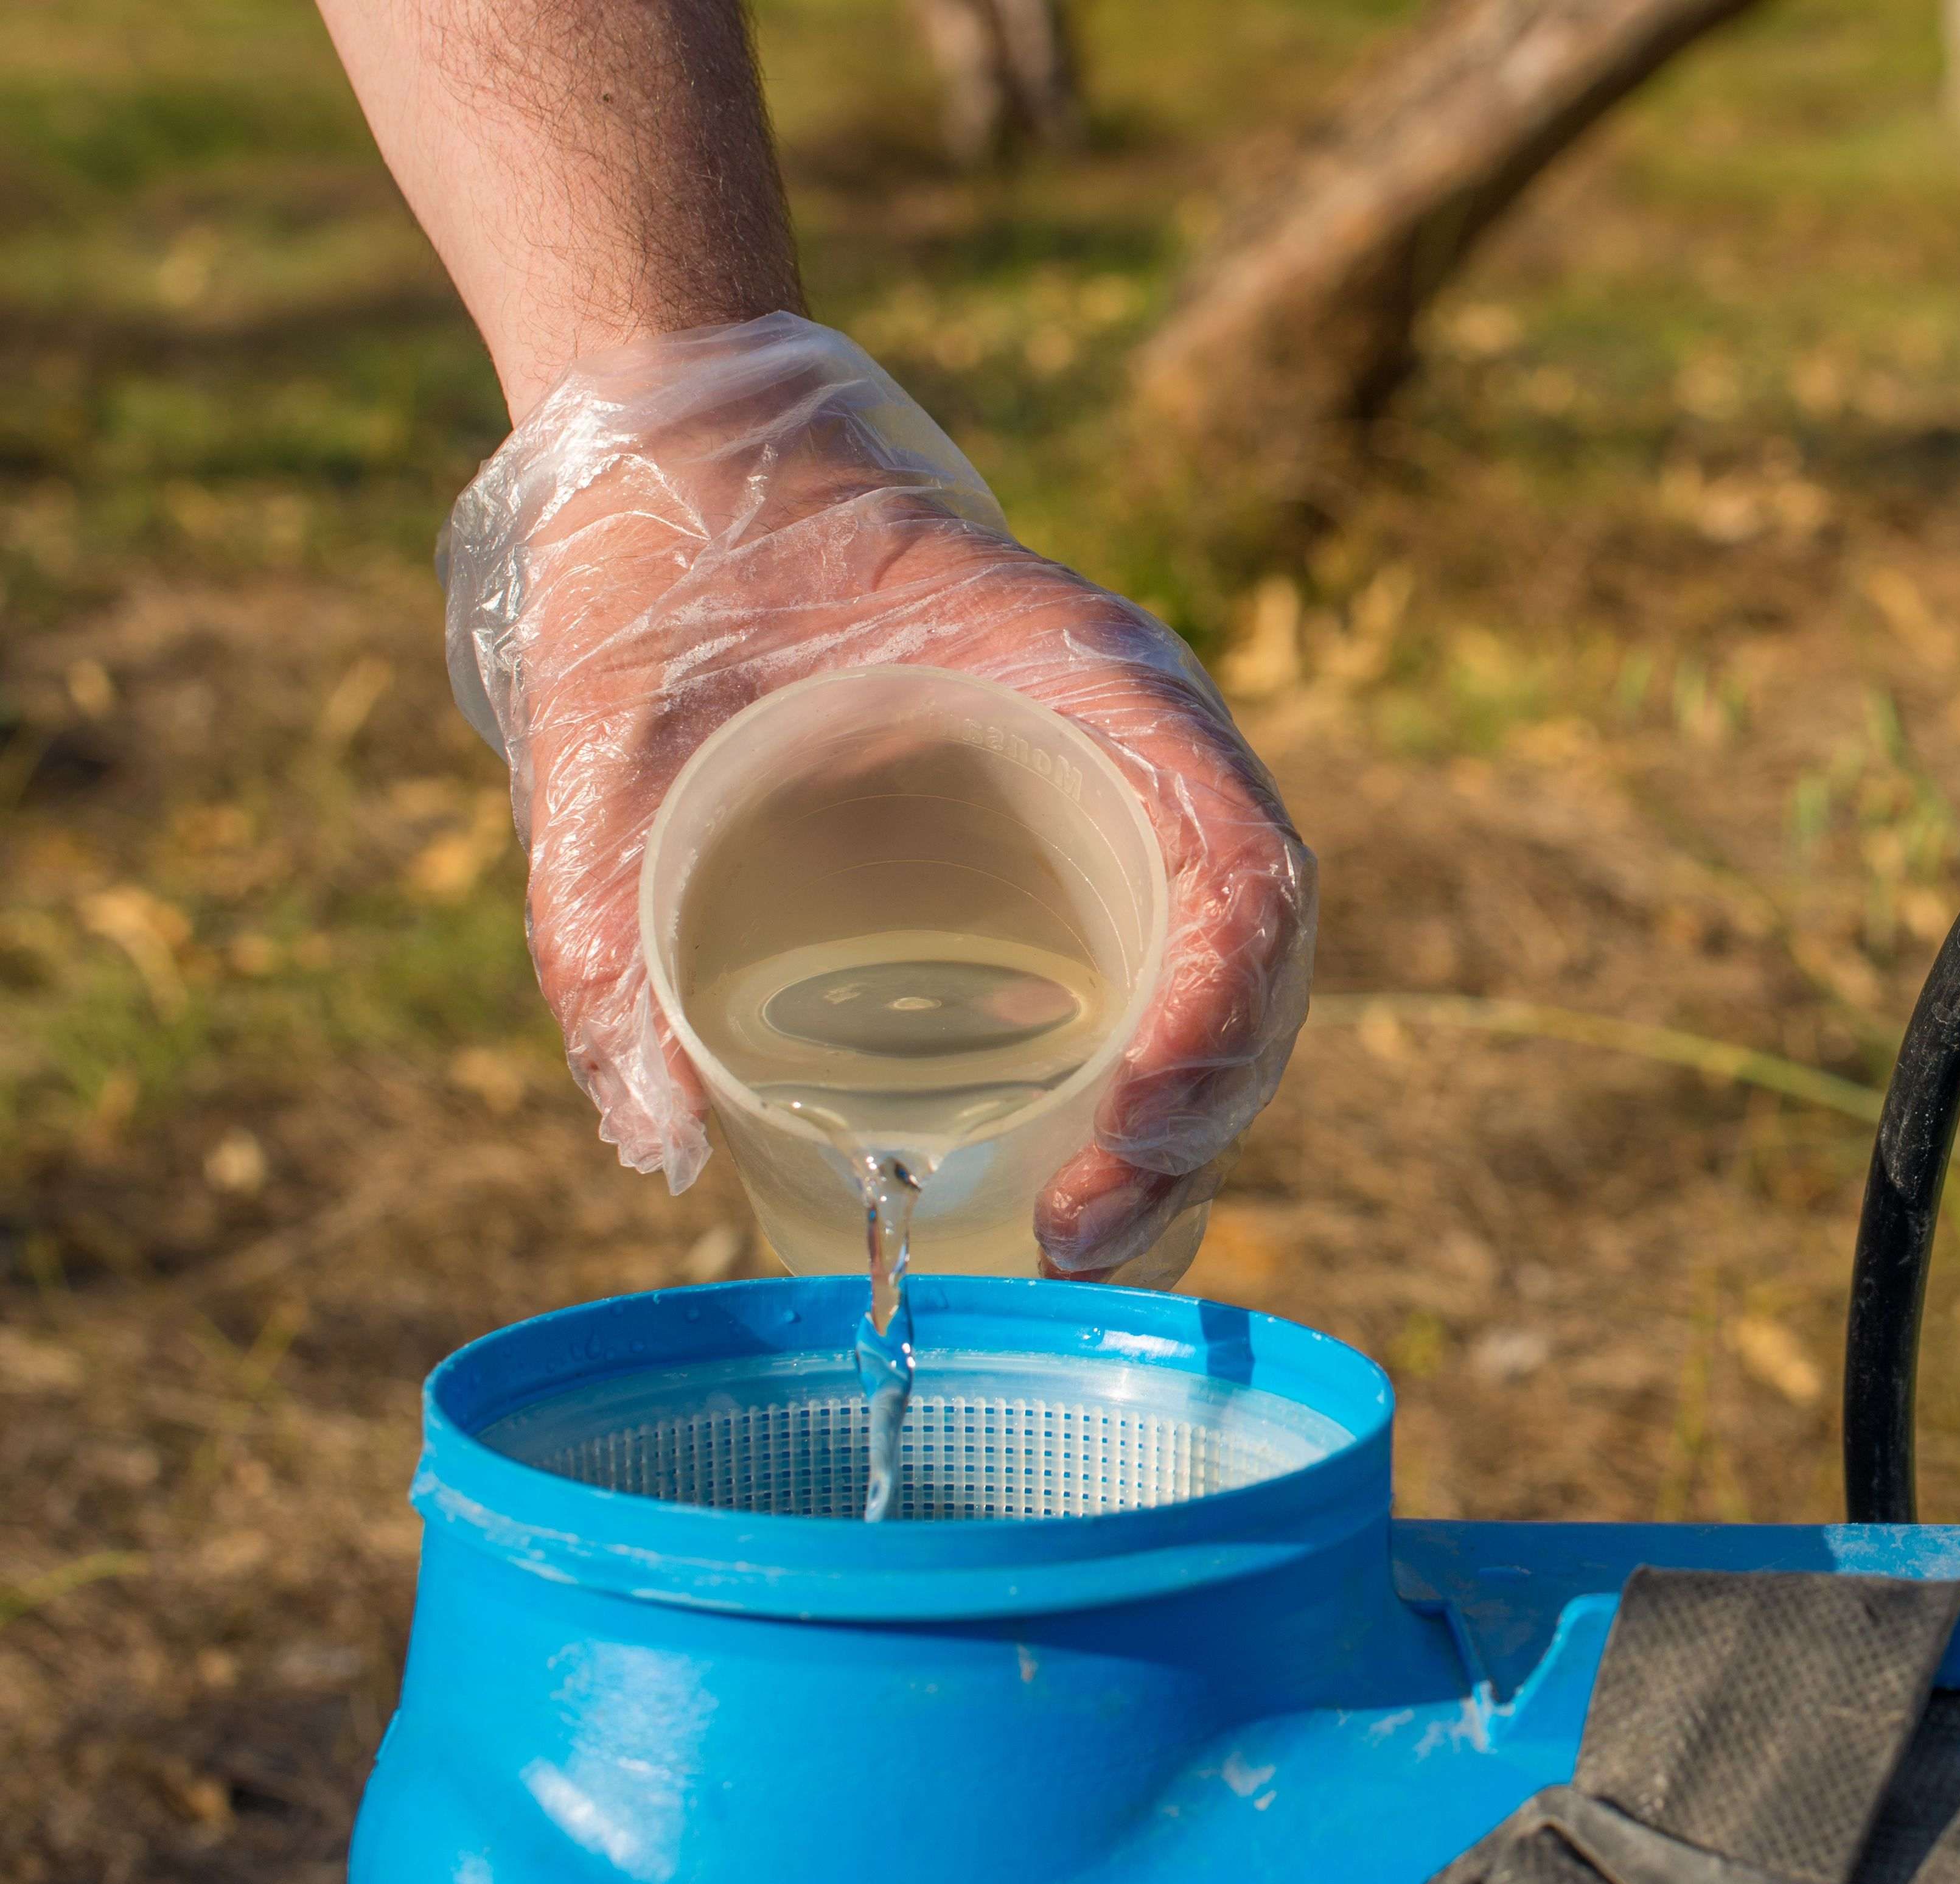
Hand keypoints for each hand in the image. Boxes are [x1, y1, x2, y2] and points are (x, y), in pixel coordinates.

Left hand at [442, 314, 1311, 1278]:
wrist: (677, 463)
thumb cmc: (660, 571)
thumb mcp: (610, 732)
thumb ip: (600, 919)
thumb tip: (658, 1144)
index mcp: (1093, 679)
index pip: (1243, 871)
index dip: (1219, 1019)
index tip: (1125, 1128)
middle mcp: (1140, 746)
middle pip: (1253, 963)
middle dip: (1196, 1120)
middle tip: (1074, 1235)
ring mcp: (1113, 800)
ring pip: (1221, 990)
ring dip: (1180, 1129)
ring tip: (1072, 1238)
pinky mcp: (1063, 850)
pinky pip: (1152, 976)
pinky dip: (1139, 1087)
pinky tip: (1065, 1172)